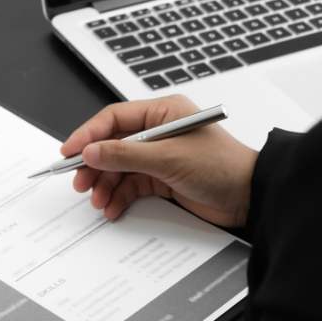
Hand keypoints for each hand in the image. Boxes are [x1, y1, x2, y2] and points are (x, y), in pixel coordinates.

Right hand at [61, 95, 257, 226]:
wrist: (251, 198)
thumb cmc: (224, 167)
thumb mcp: (169, 158)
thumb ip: (126, 154)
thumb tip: (91, 151)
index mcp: (162, 113)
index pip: (114, 118)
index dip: (88, 134)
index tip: (70, 151)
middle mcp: (158, 131)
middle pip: (112, 144)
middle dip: (94, 164)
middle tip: (79, 181)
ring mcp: (159, 155)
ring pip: (118, 167)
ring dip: (105, 184)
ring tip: (98, 200)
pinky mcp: (161, 177)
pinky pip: (130, 184)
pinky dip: (119, 196)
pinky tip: (113, 207)